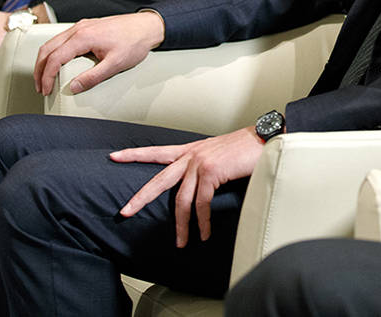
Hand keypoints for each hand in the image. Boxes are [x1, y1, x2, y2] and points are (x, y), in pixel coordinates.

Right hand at [34, 10, 164, 94]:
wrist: (147, 26)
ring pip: (52, 42)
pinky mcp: (86, 26)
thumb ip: (93, 77)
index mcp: (83, 37)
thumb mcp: (115, 64)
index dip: (46, 76)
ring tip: (45, 78)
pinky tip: (57, 63)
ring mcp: (81, 26)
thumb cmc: (135, 42)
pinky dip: (54, 52)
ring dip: (45, 60)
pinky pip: (62, 39)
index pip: (55, 58)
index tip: (46, 90)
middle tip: (40, 87)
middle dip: (39, 70)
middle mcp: (78, 29)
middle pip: (47, 49)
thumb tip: (74, 88)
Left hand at [110, 128, 265, 247]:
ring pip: (182, 200)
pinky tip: (204, 232)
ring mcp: (200, 163)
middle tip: (124, 211)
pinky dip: (202, 221)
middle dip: (140, 197)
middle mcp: (192, 155)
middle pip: (158, 179)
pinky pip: (202, 203)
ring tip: (182, 242)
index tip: (114, 156)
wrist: (266, 138)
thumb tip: (199, 186)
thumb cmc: (247, 148)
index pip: (156, 151)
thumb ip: (204, 168)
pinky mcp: (212, 172)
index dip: (135, 154)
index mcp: (191, 150)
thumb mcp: (219, 155)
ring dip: (182, 225)